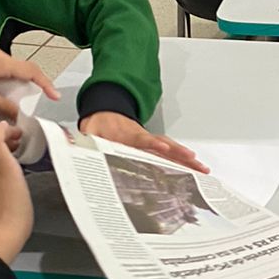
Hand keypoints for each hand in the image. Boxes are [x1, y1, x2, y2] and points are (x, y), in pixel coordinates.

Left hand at [0, 45, 57, 118]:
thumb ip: (4, 107)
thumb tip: (19, 115)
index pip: (30, 70)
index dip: (46, 83)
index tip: (55, 97)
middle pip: (18, 68)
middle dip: (27, 85)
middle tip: (32, 102)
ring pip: (5, 68)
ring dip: (11, 83)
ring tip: (11, 100)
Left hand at [0, 122, 33, 264]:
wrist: (1, 236)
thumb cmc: (11, 204)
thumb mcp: (9, 168)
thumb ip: (0, 143)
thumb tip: (0, 127)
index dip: (7, 130)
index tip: (23, 133)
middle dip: (2, 140)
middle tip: (22, 141)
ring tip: (16, 154)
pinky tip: (5, 171)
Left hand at [78, 113, 208, 172]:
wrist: (106, 110)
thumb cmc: (99, 124)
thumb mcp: (88, 132)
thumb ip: (85, 141)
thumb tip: (77, 148)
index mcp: (126, 134)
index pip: (141, 139)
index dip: (152, 144)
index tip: (162, 148)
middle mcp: (141, 136)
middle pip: (164, 145)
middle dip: (180, 155)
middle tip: (194, 162)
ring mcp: (149, 140)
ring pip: (170, 149)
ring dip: (186, 159)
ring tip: (201, 168)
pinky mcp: (153, 145)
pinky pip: (170, 152)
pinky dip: (183, 159)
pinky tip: (194, 167)